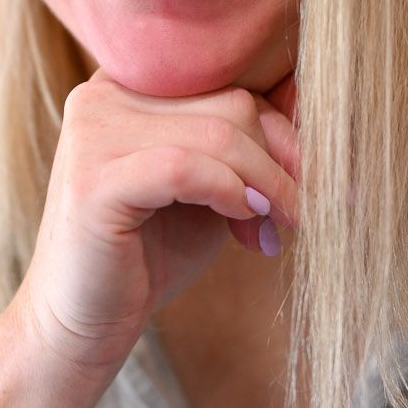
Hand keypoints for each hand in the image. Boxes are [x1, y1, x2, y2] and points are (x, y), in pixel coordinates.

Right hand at [11, 65, 302, 381]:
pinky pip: (186, 166)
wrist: (81, 326)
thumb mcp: (210, 189)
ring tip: (277, 227)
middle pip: (230, 103)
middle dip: (280, 162)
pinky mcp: (94, 180)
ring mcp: (93, 134)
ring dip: (267, 184)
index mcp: (128, 85)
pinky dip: (230, 193)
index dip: (283, 131)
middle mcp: (103, 96)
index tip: (318, 180)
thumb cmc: (149, 255)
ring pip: (217, 133)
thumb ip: (246, 151)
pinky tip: (244, 223)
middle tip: (295, 216)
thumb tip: (326, 129)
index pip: (229, 82)